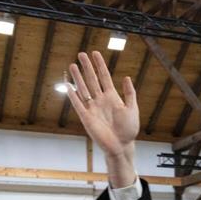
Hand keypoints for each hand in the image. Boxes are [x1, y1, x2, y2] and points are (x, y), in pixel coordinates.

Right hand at [67, 52, 138, 186]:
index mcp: (112, 97)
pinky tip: (68, 85)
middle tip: (81, 54)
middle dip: (87, 67)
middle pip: (92, 80)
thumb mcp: (132, 109)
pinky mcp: (86, 118)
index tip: (95, 53)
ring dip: (78, 77)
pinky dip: (72, 95)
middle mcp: (101, 100)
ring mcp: (93, 108)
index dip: (100, 65)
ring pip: (83, 89)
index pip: (104, 77)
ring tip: (72, 65)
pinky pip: (78, 104)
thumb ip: (130, 94)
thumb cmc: (129, 130)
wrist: (121, 146)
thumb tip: (126, 77)